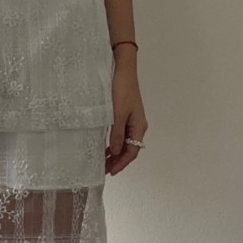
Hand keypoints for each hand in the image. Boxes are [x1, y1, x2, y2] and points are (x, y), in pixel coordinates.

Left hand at [106, 59, 146, 175]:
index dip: (122, 163)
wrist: (123, 71)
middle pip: (129, 149)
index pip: (132, 152)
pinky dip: (114, 143)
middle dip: (118, 161)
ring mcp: (132, 121)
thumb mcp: (117, 114)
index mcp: (139, 126)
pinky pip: (121, 135)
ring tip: (103, 162)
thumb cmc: (121, 90)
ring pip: (125, 143)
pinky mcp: (125, 116)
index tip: (111, 171)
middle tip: (104, 170)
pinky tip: (105, 148)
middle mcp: (137, 126)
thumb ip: (117, 134)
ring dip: (115, 153)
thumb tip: (116, 152)